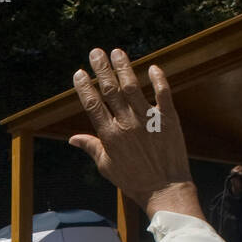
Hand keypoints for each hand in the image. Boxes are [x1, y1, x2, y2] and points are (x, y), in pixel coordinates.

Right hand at [69, 49, 200, 218]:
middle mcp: (127, 123)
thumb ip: (91, 147)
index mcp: (109, 135)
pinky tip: (152, 67)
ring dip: (124, 68)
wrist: (165, 189)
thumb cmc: (134, 181)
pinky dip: (158, 79)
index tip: (79, 73)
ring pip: (133, 87)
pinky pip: (163, 93)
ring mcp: (148, 119)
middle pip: (111, 90)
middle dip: (101, 69)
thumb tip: (72, 139)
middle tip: (95, 52)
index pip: (93, 105)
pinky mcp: (168, 119)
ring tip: (117, 52)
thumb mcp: (107, 167)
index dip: (85, 87)